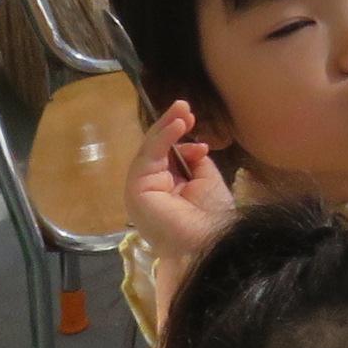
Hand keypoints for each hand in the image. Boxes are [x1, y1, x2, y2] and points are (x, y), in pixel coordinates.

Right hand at [125, 100, 235, 260]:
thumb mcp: (207, 181)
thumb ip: (196, 161)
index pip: (167, 155)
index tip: (193, 120)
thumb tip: (193, 145)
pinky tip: (175, 124)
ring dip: (166, 126)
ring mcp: (140, 188)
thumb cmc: (212, 217)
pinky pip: (148, 156)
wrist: (210, 241)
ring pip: (150, 150)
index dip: (178, 136)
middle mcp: (150, 188)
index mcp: (167, 188)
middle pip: (156, 149)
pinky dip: (162, 137)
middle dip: (171, 125)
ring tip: (181, 109)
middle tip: (184, 106)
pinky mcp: (136, 189)